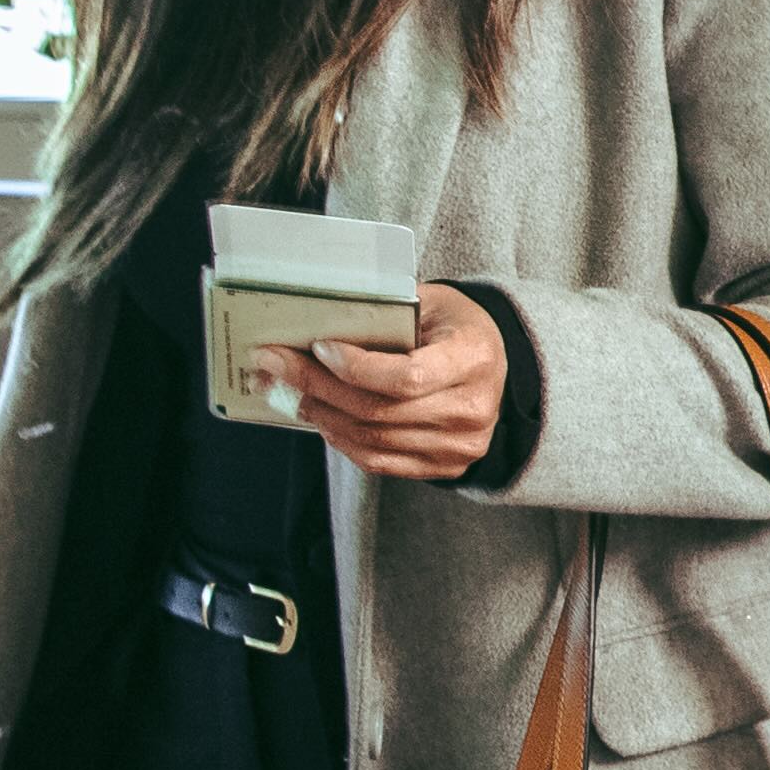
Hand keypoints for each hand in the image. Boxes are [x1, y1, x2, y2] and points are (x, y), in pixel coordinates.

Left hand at [278, 288, 505, 484]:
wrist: (495, 369)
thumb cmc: (457, 328)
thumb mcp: (433, 304)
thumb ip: (388, 313)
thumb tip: (320, 320)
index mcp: (474, 359)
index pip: (406, 377)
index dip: (355, 368)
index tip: (318, 347)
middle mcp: (472, 409)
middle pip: (379, 410)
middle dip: (316, 387)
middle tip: (274, 365)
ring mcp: (459, 446)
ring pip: (371, 438)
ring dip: (320, 415)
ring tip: (286, 391)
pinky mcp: (443, 466)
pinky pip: (379, 461)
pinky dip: (341, 440)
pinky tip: (320, 417)